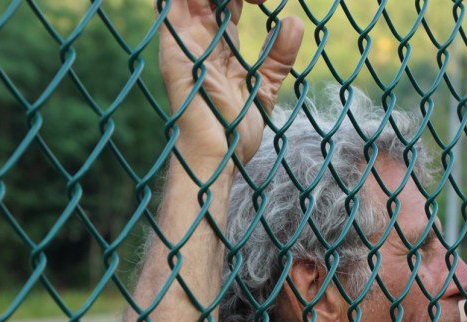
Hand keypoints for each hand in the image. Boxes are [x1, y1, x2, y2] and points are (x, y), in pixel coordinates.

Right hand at [157, 0, 303, 166]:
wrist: (217, 160)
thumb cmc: (235, 135)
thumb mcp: (264, 90)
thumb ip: (277, 59)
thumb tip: (294, 22)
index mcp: (218, 46)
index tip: (268, 1)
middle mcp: (199, 38)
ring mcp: (184, 41)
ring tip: (254, 0)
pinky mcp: (174, 49)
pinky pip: (171, 4)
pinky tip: (234, 3)